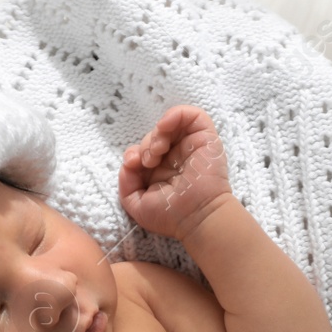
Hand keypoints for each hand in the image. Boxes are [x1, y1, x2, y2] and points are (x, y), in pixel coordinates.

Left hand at [119, 105, 232, 240]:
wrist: (197, 217)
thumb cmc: (171, 216)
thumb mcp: (137, 205)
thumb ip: (126, 184)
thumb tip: (128, 163)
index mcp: (162, 170)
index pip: (143, 150)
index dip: (134, 153)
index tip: (134, 164)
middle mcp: (176, 156)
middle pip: (154, 136)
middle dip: (145, 145)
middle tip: (149, 161)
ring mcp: (191, 146)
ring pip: (170, 124)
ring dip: (157, 133)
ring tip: (157, 151)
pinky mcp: (205, 138)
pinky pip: (191, 114)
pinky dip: (174, 115)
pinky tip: (164, 127)